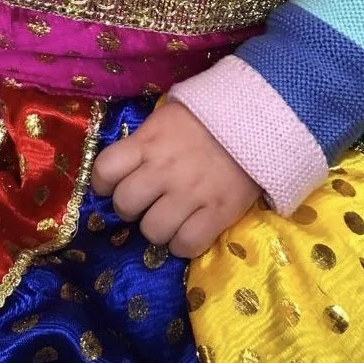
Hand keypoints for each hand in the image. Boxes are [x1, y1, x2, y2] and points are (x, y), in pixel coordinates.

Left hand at [92, 101, 260, 258]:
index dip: (103, 183)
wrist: (261, 119)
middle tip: (146, 203)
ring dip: (156, 229)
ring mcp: (190, 193)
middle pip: (125, 205)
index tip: (111, 186)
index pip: (104, 169)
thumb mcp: (167, 118)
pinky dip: (182, 245)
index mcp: (147, 143)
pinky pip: (186, 244)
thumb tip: (125, 164)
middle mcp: (163, 170)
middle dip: (131, 208)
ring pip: (152, 230)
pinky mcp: (218, 213)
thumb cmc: (209, 117)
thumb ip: (144, 141)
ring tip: (169, 219)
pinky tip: (187, 233)